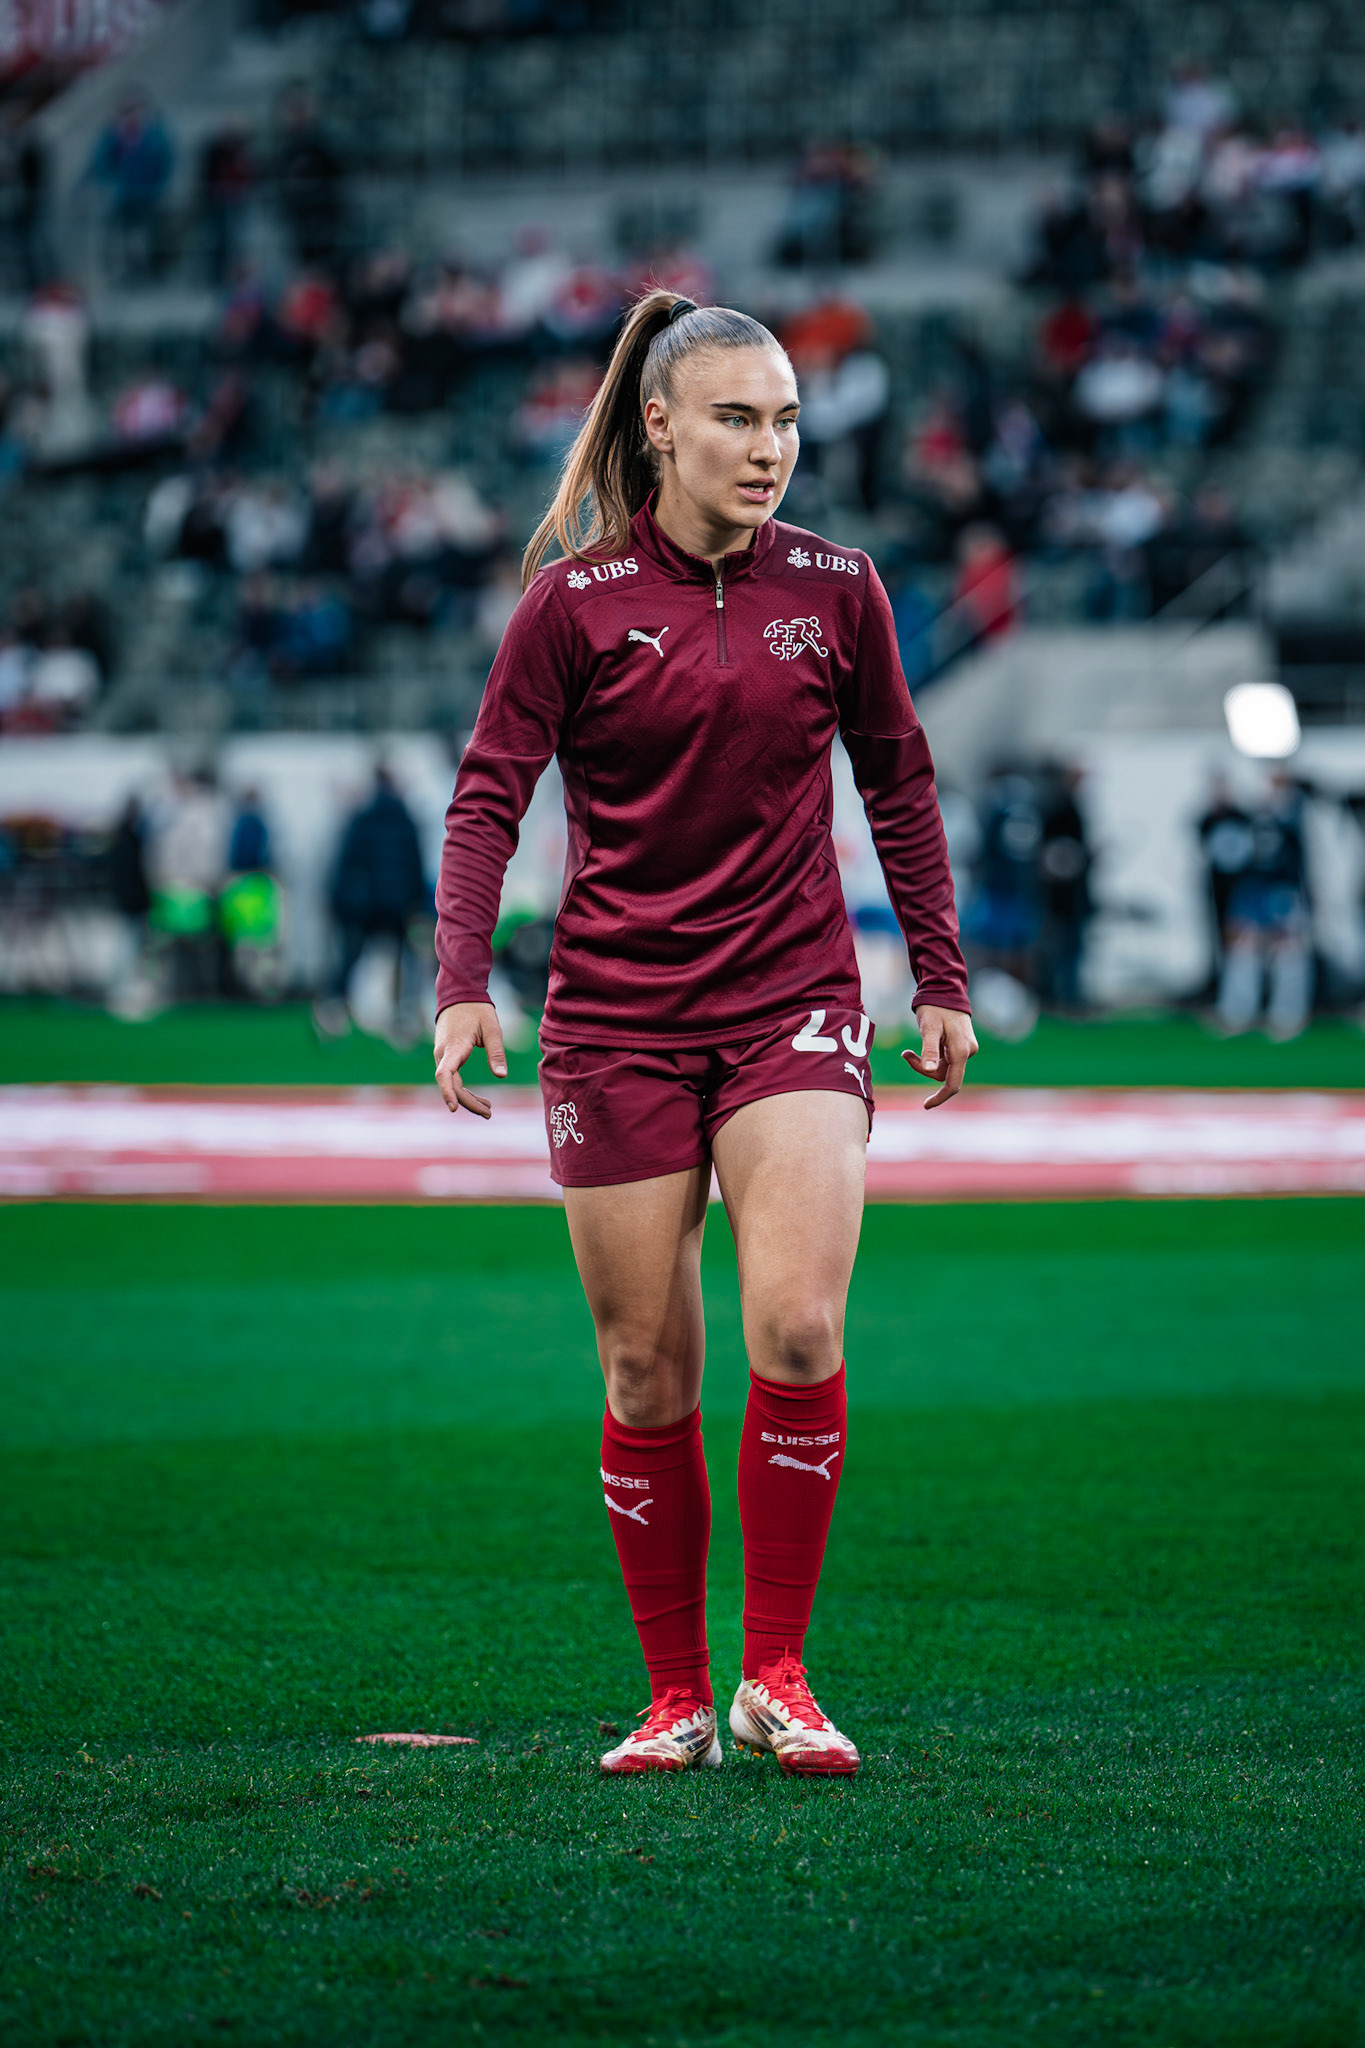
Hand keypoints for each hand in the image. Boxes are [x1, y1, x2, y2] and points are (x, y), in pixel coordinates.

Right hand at [434, 1001, 506, 1118]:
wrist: (459, 995)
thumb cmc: (477, 1010)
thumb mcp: (492, 1029)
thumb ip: (496, 1052)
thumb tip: (501, 1076)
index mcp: (453, 1047)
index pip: (444, 1075)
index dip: (447, 1092)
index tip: (454, 1108)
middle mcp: (443, 1054)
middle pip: (451, 1085)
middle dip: (468, 1102)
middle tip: (489, 1113)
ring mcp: (442, 1055)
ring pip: (451, 1083)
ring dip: (467, 1097)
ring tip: (488, 1108)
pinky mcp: (446, 1056)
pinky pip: (452, 1077)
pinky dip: (463, 1089)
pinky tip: (478, 1098)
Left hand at [902, 1005, 977, 1109]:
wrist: (945, 991)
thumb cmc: (934, 1008)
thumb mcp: (928, 1028)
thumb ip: (930, 1050)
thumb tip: (931, 1070)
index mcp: (961, 1051)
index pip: (953, 1084)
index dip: (940, 1097)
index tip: (925, 1106)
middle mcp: (968, 1052)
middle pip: (944, 1075)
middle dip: (924, 1070)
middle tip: (906, 1055)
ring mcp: (966, 1049)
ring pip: (944, 1067)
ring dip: (926, 1063)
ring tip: (908, 1051)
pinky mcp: (962, 1045)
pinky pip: (946, 1059)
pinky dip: (932, 1057)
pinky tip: (920, 1047)